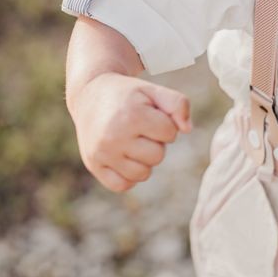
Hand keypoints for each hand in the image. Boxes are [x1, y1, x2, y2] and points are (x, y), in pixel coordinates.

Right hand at [71, 72, 192, 192]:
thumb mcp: (153, 91)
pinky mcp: (94, 165)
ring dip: (143, 160)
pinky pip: (123, 185)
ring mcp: (102, 153)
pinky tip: (124, 157)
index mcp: (132, 115)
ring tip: (132, 141)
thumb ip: (178, 104)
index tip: (151, 115)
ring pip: (142, 174)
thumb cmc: (128, 95)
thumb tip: (188, 130)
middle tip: (140, 129)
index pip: (170, 133)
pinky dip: (128, 176)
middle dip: (155, 142)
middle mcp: (114, 136)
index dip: (165, 124)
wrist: (89, 95)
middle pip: (158, 156)